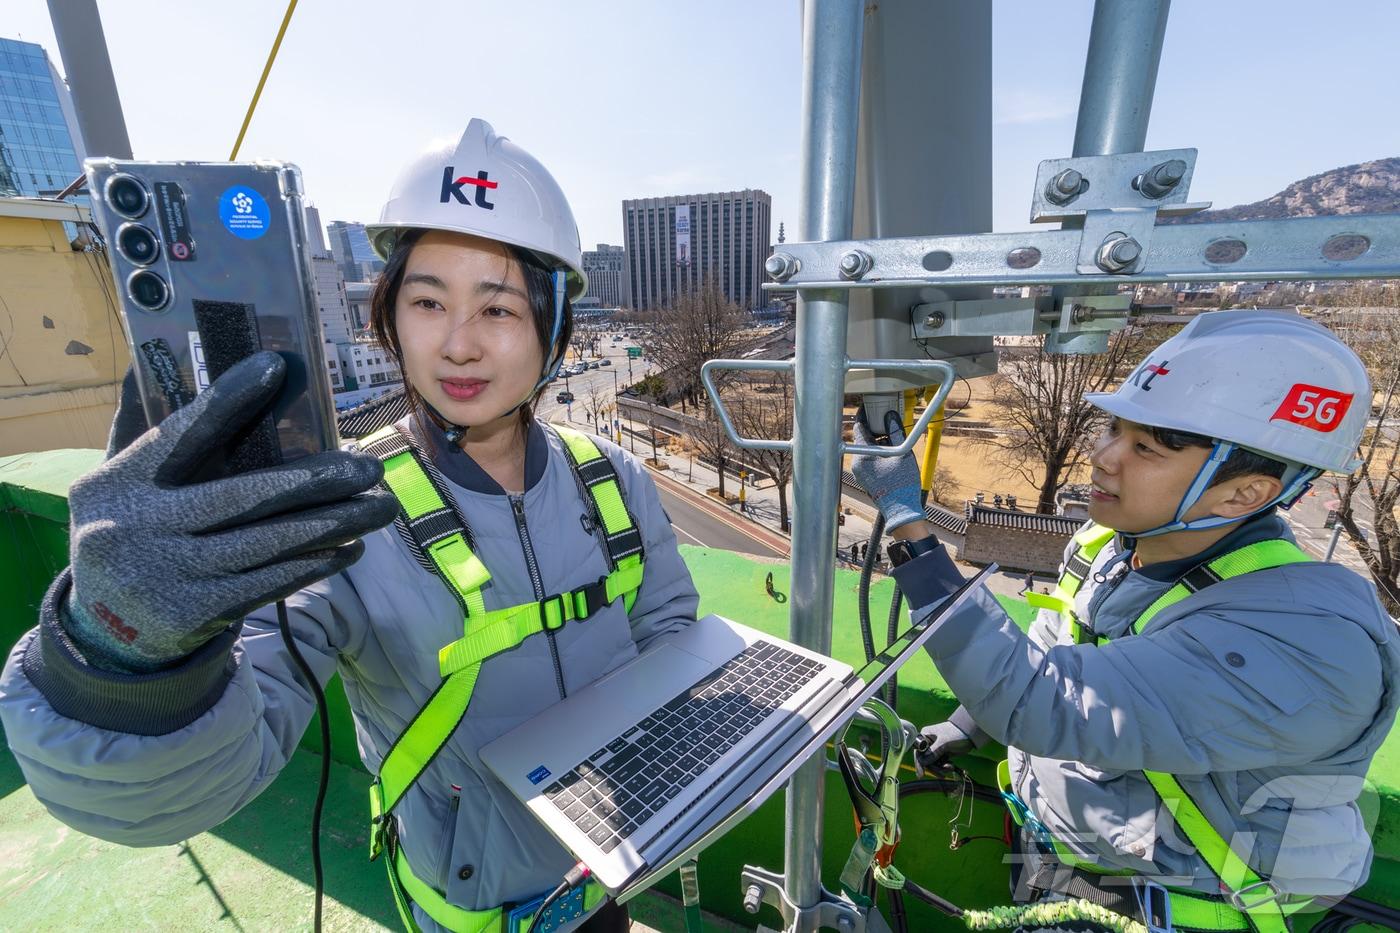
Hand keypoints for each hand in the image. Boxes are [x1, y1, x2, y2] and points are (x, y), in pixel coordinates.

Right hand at [64, 352, 398, 672]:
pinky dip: (315, 564)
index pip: (180, 434)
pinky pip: (269, 582)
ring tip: (381, 508)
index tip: (275, 367)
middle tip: (369, 467)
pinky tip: (350, 547)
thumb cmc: (129, 530)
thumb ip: (139, 427)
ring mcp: (166, 575)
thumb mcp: (118, 482)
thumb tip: (151, 360)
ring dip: (335, 523)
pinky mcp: (194, 614)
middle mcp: (137, 527)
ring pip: (268, 543)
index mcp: (118, 481)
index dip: (227, 400)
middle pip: (243, 496)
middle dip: (317, 480)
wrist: (101, 630)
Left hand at [850, 407, 923, 531]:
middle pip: (861, 438)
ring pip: (865, 449)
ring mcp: (860, 472)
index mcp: (862, 456)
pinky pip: (868, 459)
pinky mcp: (865, 478)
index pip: (858, 428)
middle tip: (885, 418)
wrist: (902, 510)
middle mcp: (857, 464)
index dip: (865, 415)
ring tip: (891, 435)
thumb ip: (896, 433)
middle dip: (873, 428)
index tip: (870, 407)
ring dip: (877, 441)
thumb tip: (891, 417)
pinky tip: (890, 451)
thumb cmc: (903, 484)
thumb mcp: (902, 454)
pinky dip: (877, 452)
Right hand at [913, 720, 974, 774]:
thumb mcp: (944, 742)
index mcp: (925, 736)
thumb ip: (933, 752)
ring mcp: (935, 748)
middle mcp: (928, 742)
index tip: (921, 774)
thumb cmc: (956, 733)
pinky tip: (951, 766)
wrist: (970, 733)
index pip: (918, 752)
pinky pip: (939, 763)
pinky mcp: (942, 753)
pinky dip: (944, 767)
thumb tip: (922, 762)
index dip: (920, 763)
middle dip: (934, 767)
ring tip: (950, 768)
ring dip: (941, 768)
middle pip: (926, 760)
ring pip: (933, 763)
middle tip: (941, 774)